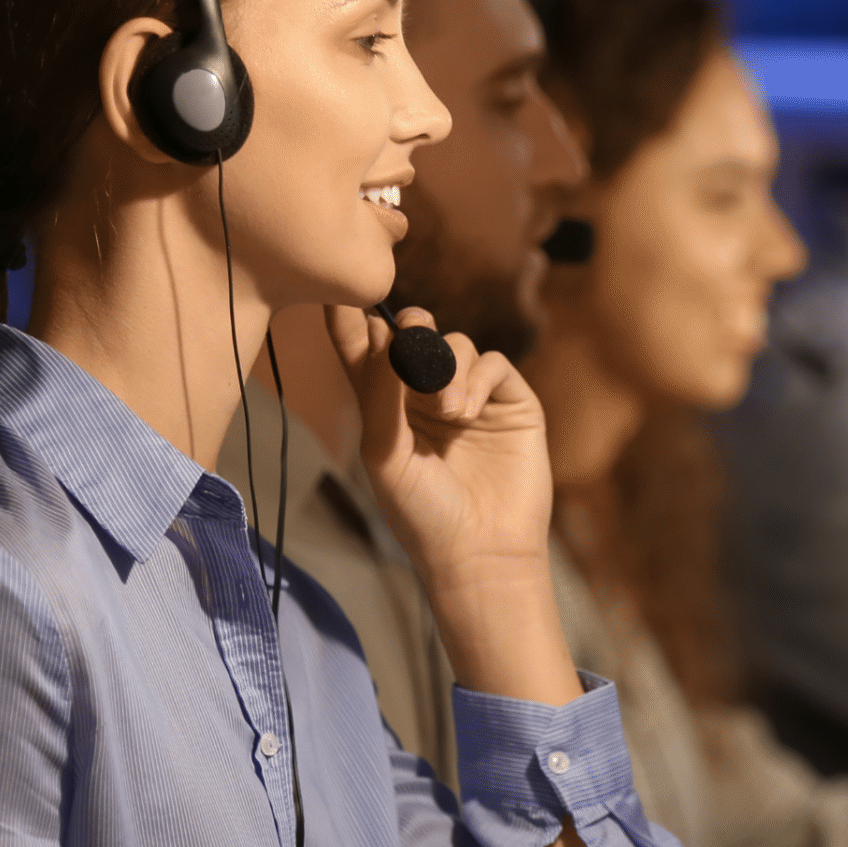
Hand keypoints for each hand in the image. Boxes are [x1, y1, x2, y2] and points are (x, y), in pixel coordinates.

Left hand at [327, 303, 571, 703]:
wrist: (479, 551)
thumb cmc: (421, 512)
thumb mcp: (384, 451)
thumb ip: (379, 391)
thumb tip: (384, 332)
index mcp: (387, 408)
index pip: (364, 352)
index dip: (349, 322)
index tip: (336, 295)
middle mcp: (427, 397)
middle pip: (414, 335)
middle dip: (409, 326)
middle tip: (409, 332)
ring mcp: (471, 397)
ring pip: (455, 344)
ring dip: (447, 368)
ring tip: (447, 411)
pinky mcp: (511, 403)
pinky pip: (493, 363)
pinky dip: (477, 377)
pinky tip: (465, 412)